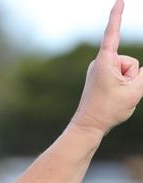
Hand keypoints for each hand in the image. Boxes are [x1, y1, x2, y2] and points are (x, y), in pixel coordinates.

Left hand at [72, 0, 142, 133]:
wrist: (88, 126)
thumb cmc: (109, 109)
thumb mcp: (137, 90)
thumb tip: (142, 68)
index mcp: (105, 60)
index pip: (114, 32)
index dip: (118, 15)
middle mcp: (99, 62)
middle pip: (131, 62)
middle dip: (131, 77)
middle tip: (117, 94)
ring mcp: (99, 69)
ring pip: (127, 71)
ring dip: (127, 84)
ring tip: (113, 97)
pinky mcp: (100, 76)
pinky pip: (120, 76)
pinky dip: (122, 86)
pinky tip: (112, 97)